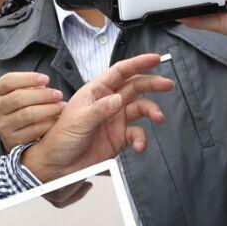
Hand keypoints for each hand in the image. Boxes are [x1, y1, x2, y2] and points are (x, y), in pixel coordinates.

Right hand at [0, 72, 63, 146]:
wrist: (15, 132)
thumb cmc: (23, 105)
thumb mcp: (21, 91)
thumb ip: (29, 85)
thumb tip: (44, 83)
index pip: (8, 81)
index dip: (29, 78)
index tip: (46, 79)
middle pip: (18, 98)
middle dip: (42, 95)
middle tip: (58, 94)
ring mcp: (2, 125)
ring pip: (27, 114)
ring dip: (48, 109)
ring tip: (61, 106)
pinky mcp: (12, 140)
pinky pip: (33, 130)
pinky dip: (48, 123)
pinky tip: (57, 119)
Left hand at [22, 54, 171, 183]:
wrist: (59, 166)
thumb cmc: (61, 138)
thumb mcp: (78, 120)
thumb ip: (100, 109)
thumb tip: (118, 99)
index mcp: (96, 91)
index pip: (120, 72)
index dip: (138, 63)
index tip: (155, 59)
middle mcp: (108, 102)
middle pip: (135, 86)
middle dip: (152, 84)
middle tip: (168, 84)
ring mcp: (115, 119)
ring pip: (140, 108)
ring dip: (152, 111)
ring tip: (159, 117)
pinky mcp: (120, 137)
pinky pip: (137, 133)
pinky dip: (142, 139)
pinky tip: (139, 146)